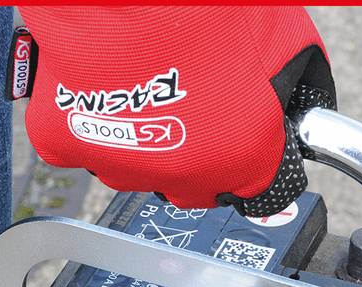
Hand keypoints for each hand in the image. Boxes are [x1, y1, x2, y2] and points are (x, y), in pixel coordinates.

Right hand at [15, 6, 335, 215]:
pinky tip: (102, 82)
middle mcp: (182, 175)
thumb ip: (292, 87)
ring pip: (138, 167)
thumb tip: (297, 102)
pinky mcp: (65, 143)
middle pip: (197, 185)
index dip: (258, 160)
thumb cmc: (203, 3)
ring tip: (147, 79)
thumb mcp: (282, 39)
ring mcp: (120, 164)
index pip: (261, 193)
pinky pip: (82, 144)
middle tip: (195, 95)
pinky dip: (91, 119)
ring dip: (144, 136)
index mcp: (242, 157)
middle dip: (201, 150)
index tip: (253, 141)